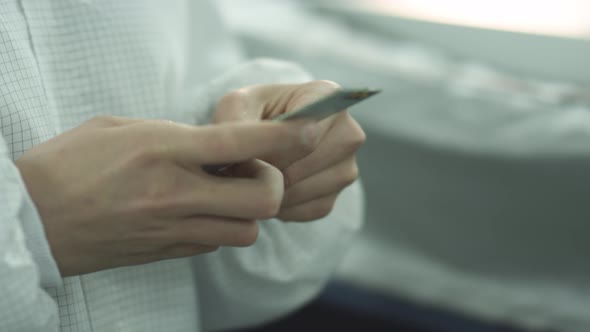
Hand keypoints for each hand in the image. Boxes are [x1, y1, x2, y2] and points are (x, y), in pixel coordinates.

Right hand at [16, 116, 314, 275]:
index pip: (243, 142)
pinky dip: (221, 227)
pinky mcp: (167, 253)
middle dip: (273, 183)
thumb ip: (176, 136)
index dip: (285, 136)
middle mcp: (175, 194)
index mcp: (164, 150)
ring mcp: (173, 229)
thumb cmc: (70, 163)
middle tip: (253, 170)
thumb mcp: (122, 128)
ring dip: (248, 210)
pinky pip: (216, 244)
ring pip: (247, 230)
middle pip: (263, 199)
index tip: (307, 129)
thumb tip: (217, 146)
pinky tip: (200, 211)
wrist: (31, 218)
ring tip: (224, 192)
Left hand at [213, 80, 365, 221]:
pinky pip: (307, 210)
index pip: (307, 134)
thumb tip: (248, 154)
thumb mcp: (235, 106)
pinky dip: (282, 207)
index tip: (248, 152)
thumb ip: (234, 121)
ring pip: (307, 190)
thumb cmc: (250, 114)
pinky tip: (267, 191)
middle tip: (246, 168)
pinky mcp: (335, 197)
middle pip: (308, 165)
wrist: (261, 137)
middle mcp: (348, 131)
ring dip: (274, 191)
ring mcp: (347, 167)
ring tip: (254, 178)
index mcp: (328, 96)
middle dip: (271, 171)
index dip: (272, 150)